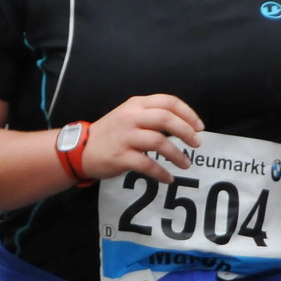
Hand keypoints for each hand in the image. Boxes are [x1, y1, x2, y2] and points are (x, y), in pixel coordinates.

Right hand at [82, 94, 203, 182]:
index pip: (168, 102)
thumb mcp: (128, 115)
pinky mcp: (121, 157)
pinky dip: (161, 173)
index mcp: (136, 104)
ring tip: (186, 164)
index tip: (199, 127)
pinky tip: (168, 178)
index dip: (188, 114)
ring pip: (159, 142)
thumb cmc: (110, 133)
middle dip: (186, 132)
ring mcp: (125, 137)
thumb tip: (183, 125)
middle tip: (197, 144)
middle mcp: (131, 117)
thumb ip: (151, 115)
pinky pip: (147, 165)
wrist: (81, 149)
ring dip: (177, 155)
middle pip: (166, 119)